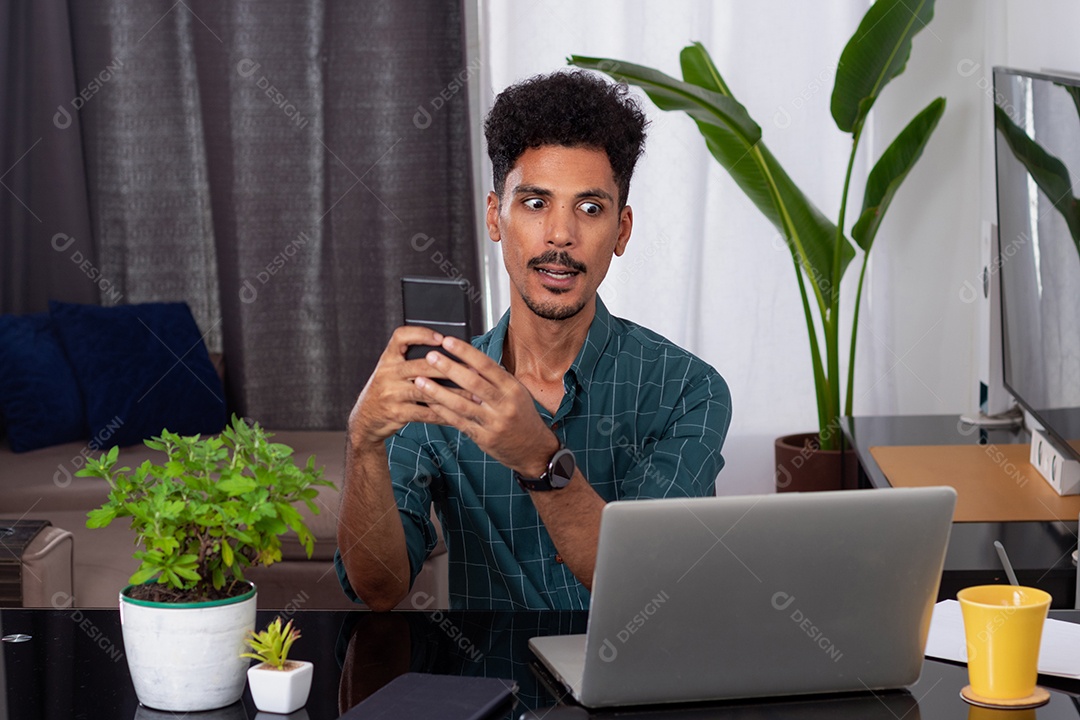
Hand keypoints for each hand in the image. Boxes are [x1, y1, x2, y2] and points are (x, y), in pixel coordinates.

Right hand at [348, 326, 463, 444]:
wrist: (366, 418)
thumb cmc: (387, 390)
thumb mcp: (391, 370)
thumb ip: (410, 360)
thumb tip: (448, 352)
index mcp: (388, 359)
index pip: (400, 337)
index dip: (420, 333)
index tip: (440, 337)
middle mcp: (388, 373)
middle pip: (420, 365)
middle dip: (449, 368)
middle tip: (472, 370)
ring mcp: (392, 394)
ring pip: (427, 391)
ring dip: (453, 394)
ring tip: (473, 395)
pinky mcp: (397, 413)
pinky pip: (425, 414)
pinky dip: (444, 415)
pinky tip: (459, 414)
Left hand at [415, 336, 559, 475]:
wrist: (536, 451)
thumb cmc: (524, 417)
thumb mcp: (517, 393)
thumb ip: (495, 379)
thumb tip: (470, 363)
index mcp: (512, 388)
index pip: (487, 365)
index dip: (466, 352)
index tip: (448, 341)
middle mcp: (504, 405)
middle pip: (473, 382)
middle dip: (449, 368)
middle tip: (430, 357)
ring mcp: (493, 423)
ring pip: (462, 404)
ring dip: (438, 392)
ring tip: (420, 381)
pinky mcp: (484, 439)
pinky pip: (460, 423)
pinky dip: (443, 412)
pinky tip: (430, 403)